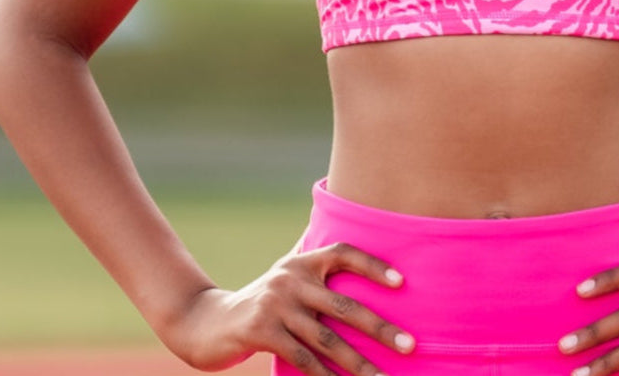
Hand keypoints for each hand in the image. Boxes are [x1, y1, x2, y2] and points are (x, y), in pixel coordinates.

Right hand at [161, 242, 416, 374]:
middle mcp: (292, 278)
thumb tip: (362, 277)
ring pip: (327, 339)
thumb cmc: (262, 305)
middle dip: (381, 329)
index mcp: (303, 261)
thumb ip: (317, 278)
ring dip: (358, 363)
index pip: (344, 253)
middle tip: (410, 346)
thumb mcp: (288, 283)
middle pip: (345, 306)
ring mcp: (276, 304)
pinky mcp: (262, 331)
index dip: (374, 266)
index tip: (402, 282)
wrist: (208, 323)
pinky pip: (302, 358)